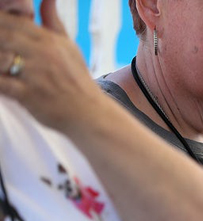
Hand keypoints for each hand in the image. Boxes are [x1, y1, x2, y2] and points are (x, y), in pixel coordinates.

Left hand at [0, 0, 105, 131]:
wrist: (90, 113)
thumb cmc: (77, 79)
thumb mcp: (69, 46)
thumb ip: (52, 21)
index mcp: (50, 40)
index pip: (13, 21)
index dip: (0, 23)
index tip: (0, 30)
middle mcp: (42, 54)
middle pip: (3, 36)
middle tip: (1, 51)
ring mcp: (35, 75)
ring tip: (2, 65)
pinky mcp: (28, 95)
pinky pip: (1, 83)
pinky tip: (1, 81)